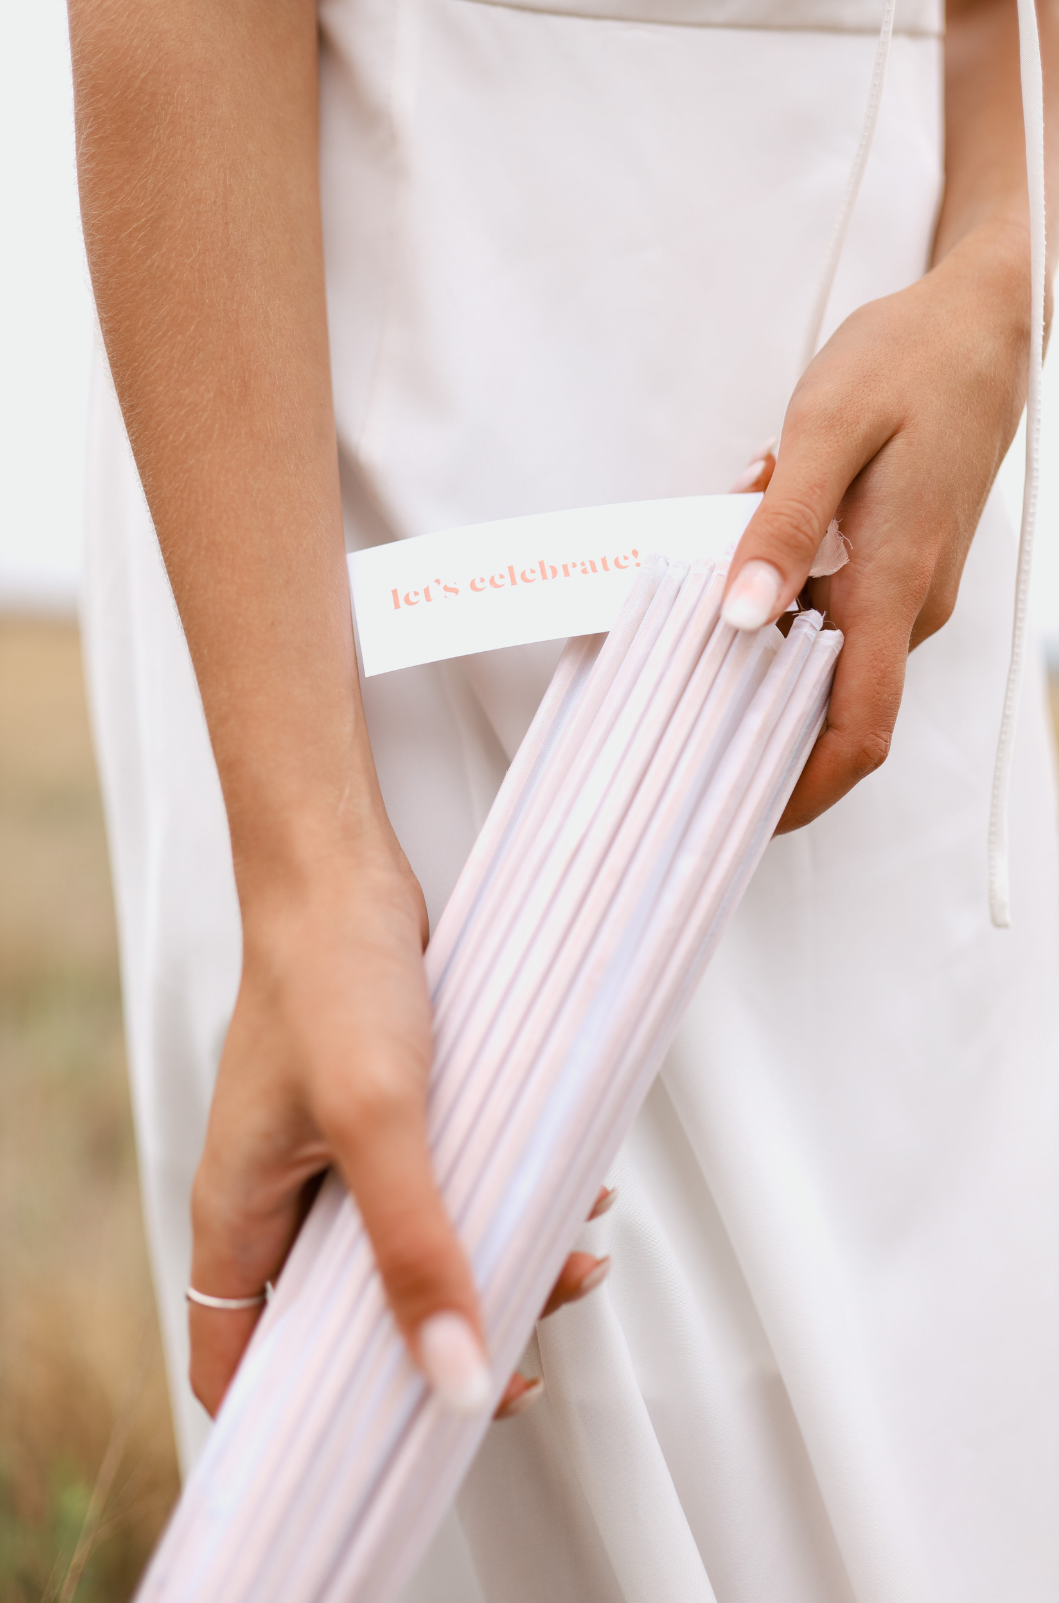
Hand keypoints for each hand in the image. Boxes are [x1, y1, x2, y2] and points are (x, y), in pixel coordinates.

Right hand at [188, 837, 609, 1419]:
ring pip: (408, 1249)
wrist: (342, 871)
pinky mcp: (384, 1115)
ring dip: (490, 1260)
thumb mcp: (377, 1120)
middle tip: (530, 1332)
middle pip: (348, 1316)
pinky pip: (440, 1185)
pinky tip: (563, 1184)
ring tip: (571, 1250)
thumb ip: (414, 1247)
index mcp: (240, 1220)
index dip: (318, 1418)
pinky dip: (496, 1197)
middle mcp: (280, 1199)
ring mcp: (332, 1156)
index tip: (412, 1433)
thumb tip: (457, 1377)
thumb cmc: (329, 976)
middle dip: (444, 1334)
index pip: (246, 1368)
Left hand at [722, 217, 1031, 830]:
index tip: (741, 814)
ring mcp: (910, 588)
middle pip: (832, 708)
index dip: (804, 791)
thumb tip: (741, 614)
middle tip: (674, 722)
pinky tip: (740, 569)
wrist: (983, 322)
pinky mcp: (899, 564)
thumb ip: (782, 525)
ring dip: (761, 653)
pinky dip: (781, 610)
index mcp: (895, 586)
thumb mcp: (827, 427)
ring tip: (690, 627)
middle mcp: (910, 605)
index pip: (858, 731)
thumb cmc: (910, 362)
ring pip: (826, 656)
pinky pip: (834, 614)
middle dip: (756, 725)